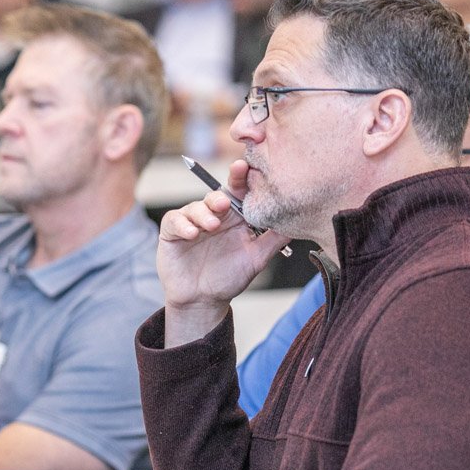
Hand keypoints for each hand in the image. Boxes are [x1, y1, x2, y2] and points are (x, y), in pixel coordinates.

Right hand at [157, 160, 285, 345]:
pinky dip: (184, 225)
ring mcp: (192, 221)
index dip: (242, 178)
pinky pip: (175, 221)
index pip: (239, 191)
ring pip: (196, 207)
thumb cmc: (229, 278)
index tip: (246, 168)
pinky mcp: (172, 231)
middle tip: (226, 202)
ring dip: (203, 213)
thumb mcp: (256, 259)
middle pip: (216, 195)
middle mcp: (214, 215)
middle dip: (220, 195)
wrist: (203, 301)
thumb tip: (297, 222)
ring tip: (211, 226)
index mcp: (235, 217)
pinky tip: (193, 233)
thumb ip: (274, 240)